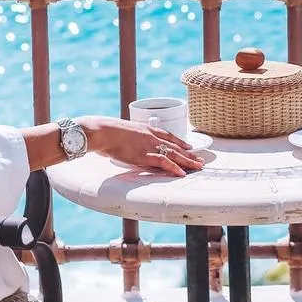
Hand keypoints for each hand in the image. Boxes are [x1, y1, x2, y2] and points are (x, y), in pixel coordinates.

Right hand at [81, 116, 203, 177]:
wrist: (101, 131)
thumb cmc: (105, 131)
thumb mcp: (121, 132)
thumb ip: (128, 138)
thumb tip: (125, 144)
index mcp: (145, 129)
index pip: (167, 135)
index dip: (179, 142)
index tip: (188, 146)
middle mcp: (150, 136)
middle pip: (174, 146)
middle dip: (188, 154)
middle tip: (200, 159)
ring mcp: (149, 145)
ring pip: (173, 154)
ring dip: (187, 161)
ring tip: (198, 166)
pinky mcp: (144, 155)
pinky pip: (163, 162)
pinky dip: (174, 167)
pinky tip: (182, 173)